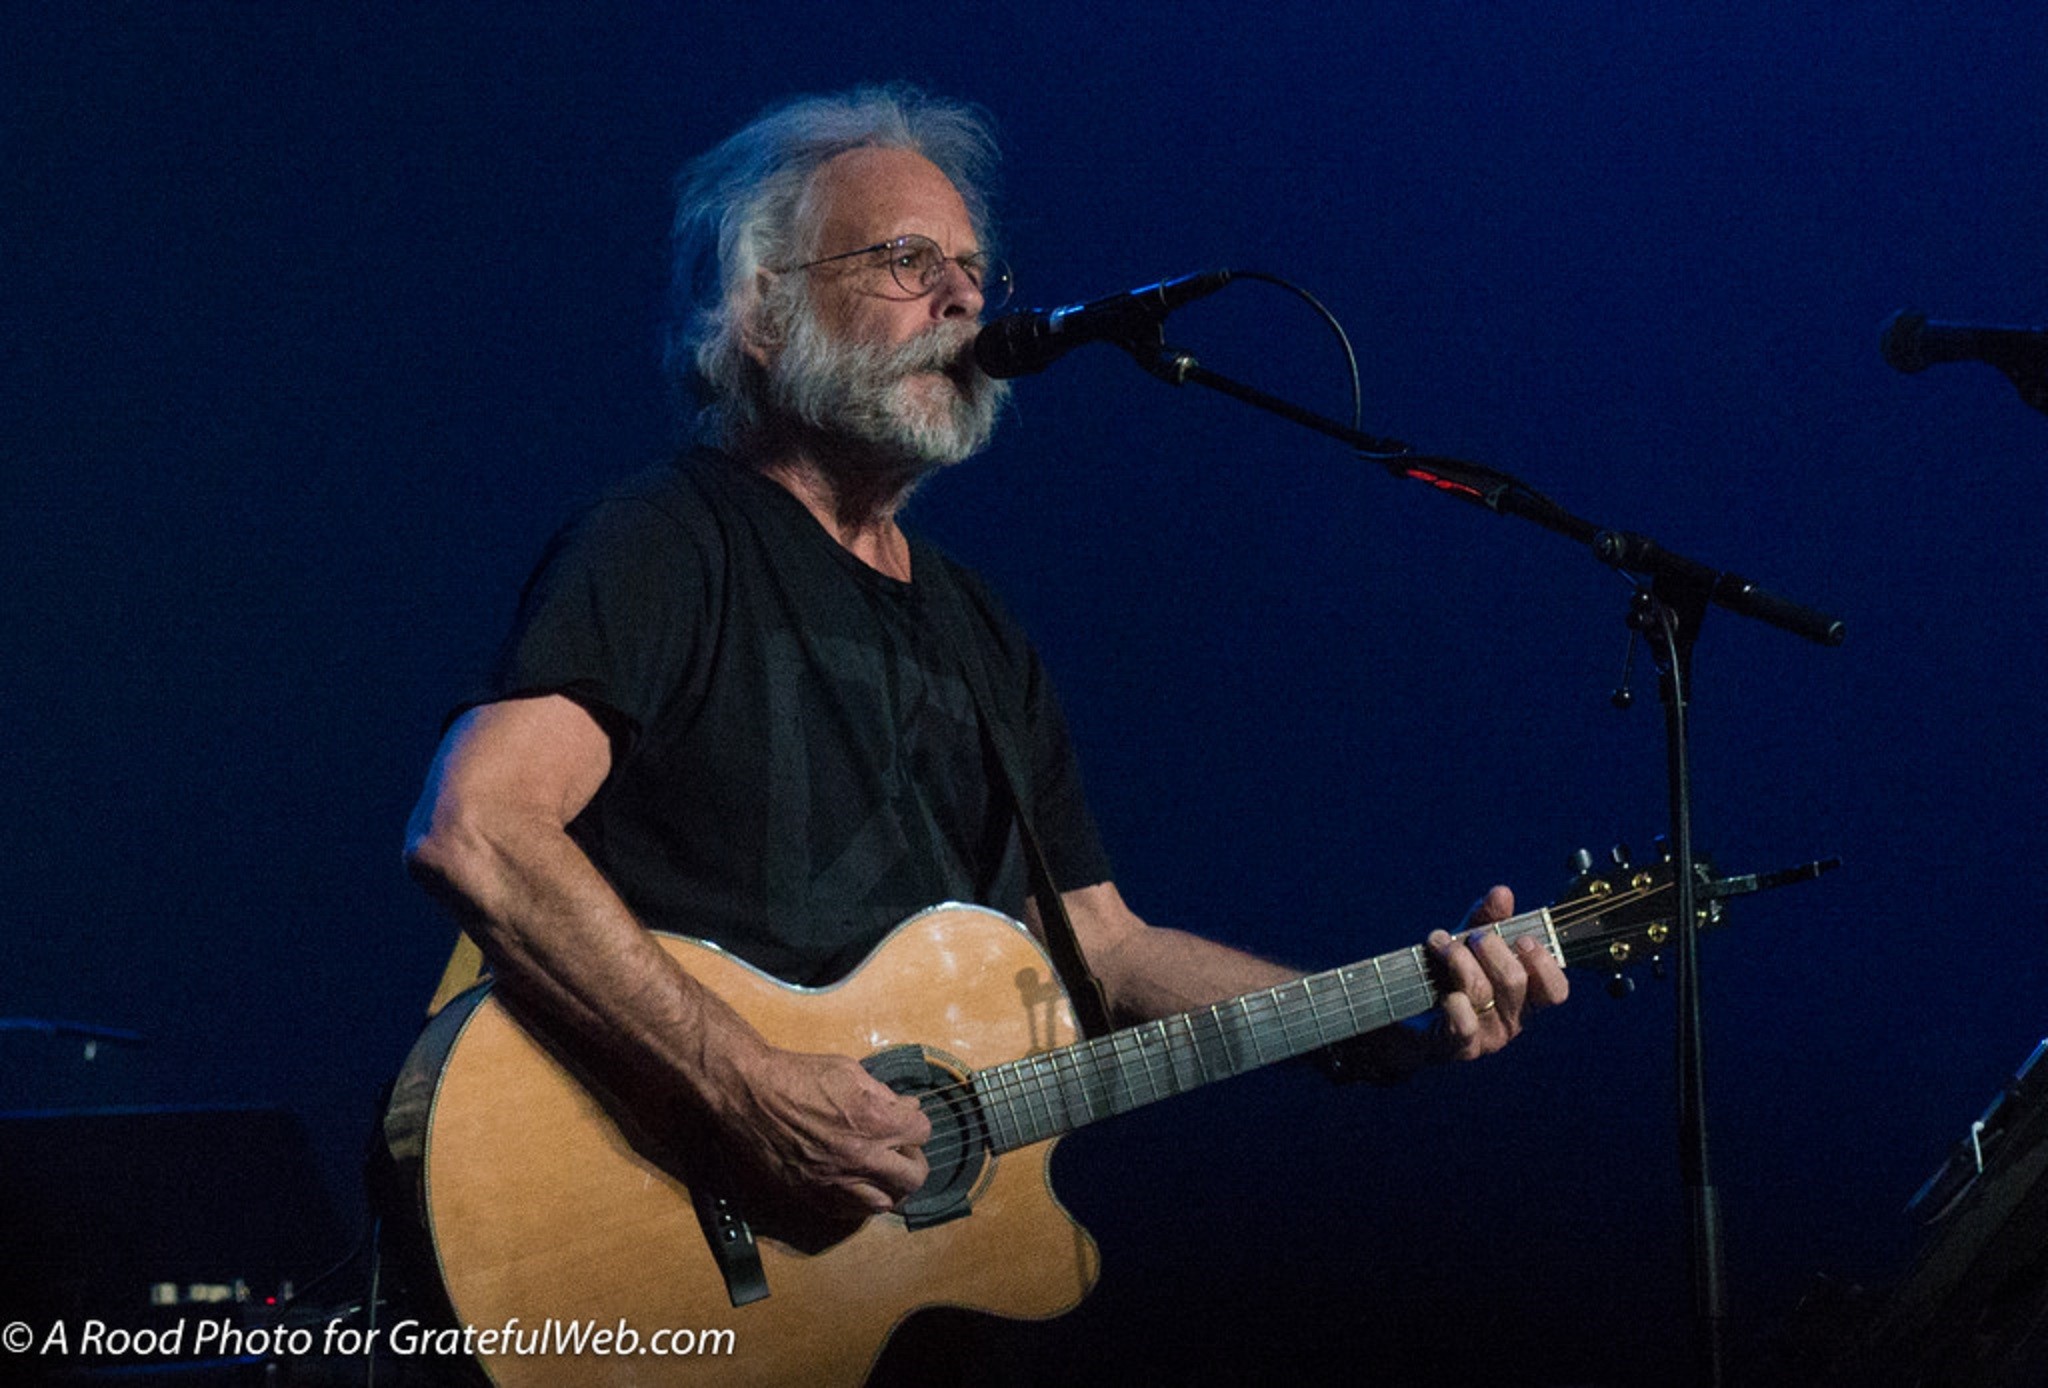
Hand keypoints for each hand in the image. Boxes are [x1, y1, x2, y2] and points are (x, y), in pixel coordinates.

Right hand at [710, 1045, 932, 1217]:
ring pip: (886, 1203)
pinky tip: (856, 1183)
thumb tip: (907, 1107)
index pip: (922, 1132)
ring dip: (890, 1186)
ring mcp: (838, 1181)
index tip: (905, 1120)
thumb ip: (883, 1094)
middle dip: (914, 1161)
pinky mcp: (814, 1195)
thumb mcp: (849, 1071)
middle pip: (914, 1177)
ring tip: (881, 1171)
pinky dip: (862, 1200)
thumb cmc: (798, 1075)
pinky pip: (852, 1212)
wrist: (750, 1095)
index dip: (915, 1124)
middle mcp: (862, 1157)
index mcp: (874, 1121)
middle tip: (901, 1151)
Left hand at [1426, 885, 1568, 1060]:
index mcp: (1526, 996)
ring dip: (1458, 959)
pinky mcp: (1457, 1047)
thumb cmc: (1447, 973)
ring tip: (1439, 943)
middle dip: (1489, 947)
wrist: (1404, 1009)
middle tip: (1471, 936)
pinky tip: (1442, 991)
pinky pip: (1463, 1025)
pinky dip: (1452, 1003)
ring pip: (1482, 991)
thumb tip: (1502, 893)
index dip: (1544, 963)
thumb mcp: (1469, 942)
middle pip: (1514, 980)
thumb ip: (1488, 919)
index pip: (1555, 989)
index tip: (1522, 939)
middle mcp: (1512, 1019)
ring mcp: (1487, 1036)